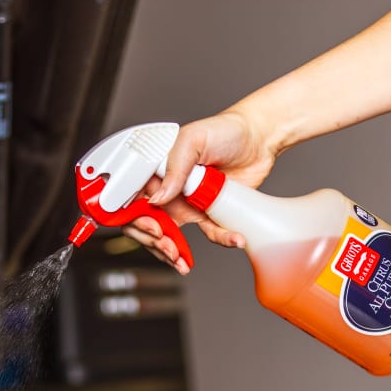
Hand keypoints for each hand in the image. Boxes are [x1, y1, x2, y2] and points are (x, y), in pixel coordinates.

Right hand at [123, 107, 278, 273]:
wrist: (258, 138)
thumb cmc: (223, 130)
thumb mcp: (192, 140)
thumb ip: (173, 168)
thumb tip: (158, 198)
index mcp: (154, 173)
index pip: (132, 202)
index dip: (136, 220)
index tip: (152, 228)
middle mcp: (167, 191)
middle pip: (147, 225)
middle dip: (154, 242)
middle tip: (168, 246)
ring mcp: (186, 205)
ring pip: (171, 238)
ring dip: (174, 253)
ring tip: (182, 260)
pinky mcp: (208, 214)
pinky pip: (209, 234)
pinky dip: (220, 240)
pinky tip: (232, 238)